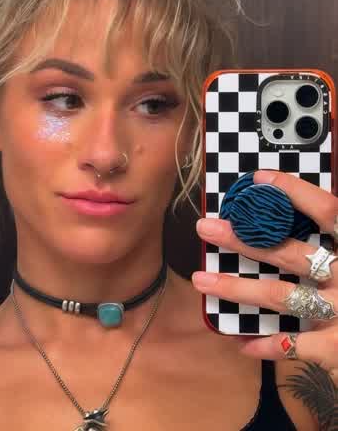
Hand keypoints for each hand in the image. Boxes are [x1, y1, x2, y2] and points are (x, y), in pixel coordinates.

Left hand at [192, 169, 337, 373]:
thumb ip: (335, 235)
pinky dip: (265, 344)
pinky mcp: (337, 347)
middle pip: (289, 253)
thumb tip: (310, 215)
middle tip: (206, 228)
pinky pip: (292, 345)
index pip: (328, 211)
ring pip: (280, 295)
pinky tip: (240, 342)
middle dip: (243, 240)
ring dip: (237, 289)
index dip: (295, 192)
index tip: (260, 179)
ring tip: (201, 281)